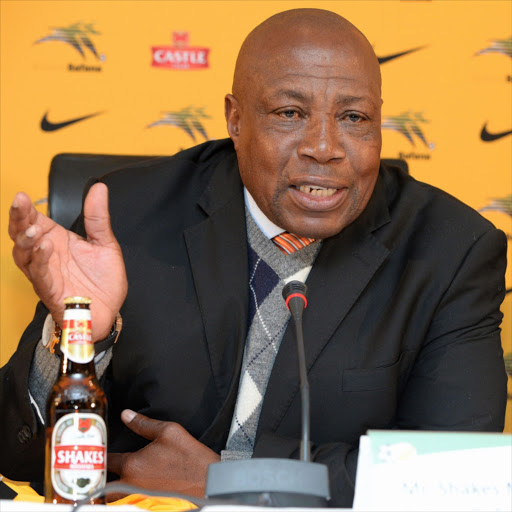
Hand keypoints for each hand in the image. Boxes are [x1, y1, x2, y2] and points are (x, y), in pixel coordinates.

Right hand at [9, 183, 127, 339]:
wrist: (109, 311)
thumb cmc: (102, 281)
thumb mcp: (105, 243)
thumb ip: (98, 217)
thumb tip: (98, 188)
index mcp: (57, 240)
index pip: (34, 220)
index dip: (26, 208)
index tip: (22, 195)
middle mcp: (47, 255)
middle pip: (22, 234)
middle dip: (18, 218)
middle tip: (20, 203)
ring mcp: (46, 272)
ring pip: (25, 254)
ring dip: (26, 239)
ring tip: (33, 228)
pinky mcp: (50, 290)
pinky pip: (40, 274)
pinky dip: (40, 260)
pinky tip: (45, 247)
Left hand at [108, 410, 219, 498]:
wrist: (207, 480)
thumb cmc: (188, 455)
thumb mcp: (168, 431)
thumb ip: (143, 424)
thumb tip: (126, 414)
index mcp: (133, 465)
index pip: (107, 460)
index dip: (100, 453)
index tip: (98, 449)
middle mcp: (131, 484)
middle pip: (107, 484)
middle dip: (104, 476)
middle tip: (104, 466)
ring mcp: (139, 496)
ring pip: (116, 496)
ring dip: (114, 487)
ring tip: (117, 476)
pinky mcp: (148, 503)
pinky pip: (128, 500)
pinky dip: (126, 494)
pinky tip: (134, 484)